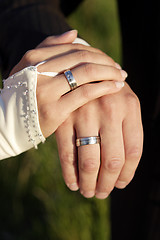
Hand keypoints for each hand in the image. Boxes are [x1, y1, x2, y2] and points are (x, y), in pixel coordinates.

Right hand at [10, 30, 126, 137]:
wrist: (10, 123)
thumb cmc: (24, 94)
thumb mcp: (30, 67)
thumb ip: (50, 47)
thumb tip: (74, 34)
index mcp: (34, 59)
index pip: (74, 48)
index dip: (96, 52)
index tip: (109, 60)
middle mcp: (39, 72)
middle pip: (82, 58)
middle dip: (106, 62)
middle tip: (119, 68)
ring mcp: (46, 91)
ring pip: (86, 73)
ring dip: (108, 72)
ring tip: (121, 76)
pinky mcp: (54, 110)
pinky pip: (85, 94)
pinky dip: (104, 88)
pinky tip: (116, 87)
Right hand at [55, 83, 142, 198]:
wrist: (82, 72)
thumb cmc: (108, 93)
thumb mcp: (125, 104)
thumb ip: (128, 131)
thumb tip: (122, 171)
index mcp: (130, 107)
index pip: (134, 151)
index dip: (128, 174)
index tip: (121, 184)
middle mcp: (109, 109)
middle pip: (112, 160)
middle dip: (107, 184)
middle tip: (103, 192)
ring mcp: (84, 113)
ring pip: (90, 161)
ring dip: (89, 183)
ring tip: (89, 192)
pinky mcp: (63, 119)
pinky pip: (67, 154)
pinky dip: (70, 174)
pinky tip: (73, 184)